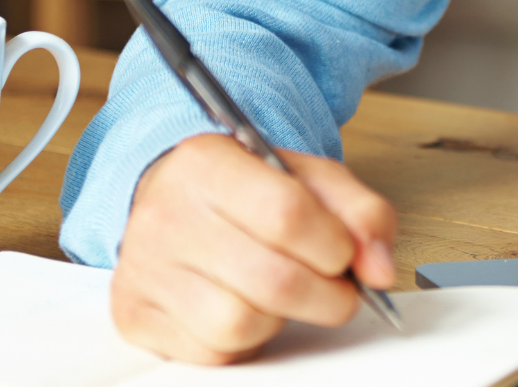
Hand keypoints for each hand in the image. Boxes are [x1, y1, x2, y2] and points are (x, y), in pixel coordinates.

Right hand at [111, 133, 398, 363]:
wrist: (172, 201)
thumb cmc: (245, 191)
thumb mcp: (308, 178)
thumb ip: (360, 212)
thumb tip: (381, 269)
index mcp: (206, 164)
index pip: (286, 214)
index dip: (335, 244)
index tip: (347, 254)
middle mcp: (165, 216)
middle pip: (272, 279)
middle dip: (326, 294)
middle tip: (337, 288)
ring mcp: (145, 270)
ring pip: (240, 323)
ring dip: (281, 317)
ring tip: (282, 292)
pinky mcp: (136, 316)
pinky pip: (212, 351)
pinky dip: (245, 339)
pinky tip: (246, 307)